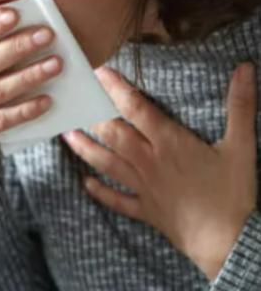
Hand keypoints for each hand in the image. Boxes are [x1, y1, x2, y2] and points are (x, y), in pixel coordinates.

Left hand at [63, 64, 257, 279]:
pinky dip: (100, 191)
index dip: (116, 88)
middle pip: (113, 134)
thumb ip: (241, 105)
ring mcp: (144, 187)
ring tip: (66, 135)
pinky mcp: (145, 210)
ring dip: (85, 148)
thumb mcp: (242, 145)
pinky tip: (85, 183)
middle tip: (73, 101)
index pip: (136, 108)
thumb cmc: (233, 193)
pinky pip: (117, 199)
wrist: (227, 240)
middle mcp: (149, 162)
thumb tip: (244, 68)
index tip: (99, 72)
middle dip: (92, 116)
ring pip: (107, 163)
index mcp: (169, 143)